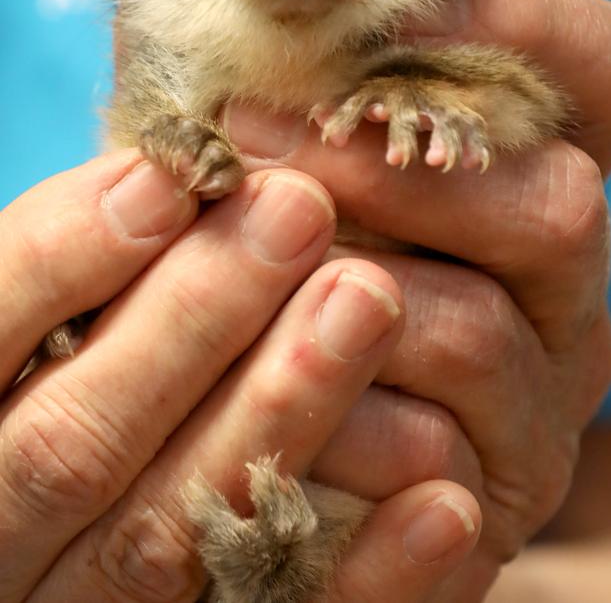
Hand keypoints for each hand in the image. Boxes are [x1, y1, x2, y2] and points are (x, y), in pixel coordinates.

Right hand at [0, 152, 479, 602]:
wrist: (95, 522)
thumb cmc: (82, 385)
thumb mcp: (64, 330)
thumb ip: (94, 282)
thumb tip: (171, 173)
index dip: (65, 257)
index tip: (169, 177)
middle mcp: (9, 540)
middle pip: (75, 444)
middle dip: (190, 318)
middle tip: (296, 209)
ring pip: (169, 536)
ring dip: (276, 412)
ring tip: (366, 296)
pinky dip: (365, 578)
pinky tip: (442, 501)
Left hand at [222, 0, 610, 600]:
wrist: (249, 426)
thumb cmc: (260, 261)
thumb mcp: (262, 149)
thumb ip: (258, 71)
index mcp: (534, 170)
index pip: (600, 69)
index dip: (517, 23)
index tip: (385, 9)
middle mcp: (564, 275)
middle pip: (557, 200)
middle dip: (391, 170)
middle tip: (253, 137)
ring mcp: (544, 386)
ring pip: (480, 328)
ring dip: (338, 294)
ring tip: (226, 273)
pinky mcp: (497, 486)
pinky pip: (427, 452)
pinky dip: (324, 412)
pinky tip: (249, 387)